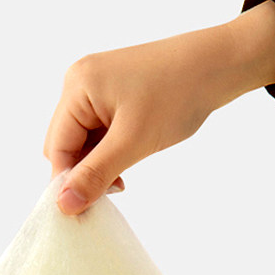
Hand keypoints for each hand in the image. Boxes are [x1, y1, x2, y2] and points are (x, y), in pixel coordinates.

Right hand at [44, 0, 274, 214]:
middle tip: (113, 190)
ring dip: (97, 165)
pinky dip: (108, 152)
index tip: (85, 210)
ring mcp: (96, 87)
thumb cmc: (178, 93)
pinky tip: (126, 162)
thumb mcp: (133, 142)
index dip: (67, 181)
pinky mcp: (112, 95)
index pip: (56, 147)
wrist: (218, 65)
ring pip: (82, 142)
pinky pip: (98, 133)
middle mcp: (79, 83)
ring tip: (124, 176)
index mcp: (77, 87)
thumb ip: (95, 175)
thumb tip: (63, 205)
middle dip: (83, 172)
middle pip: (65, 145)